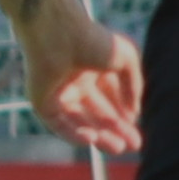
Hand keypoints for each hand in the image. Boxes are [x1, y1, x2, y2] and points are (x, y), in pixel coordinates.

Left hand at [21, 7, 142, 156]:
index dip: (124, 119)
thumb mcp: (125, 59)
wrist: (58, 32)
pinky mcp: (41, 101)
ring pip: (79, 123)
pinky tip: (92, 138)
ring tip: (118, 147)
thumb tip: (134, 113)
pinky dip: (74, 134)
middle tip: (132, 146)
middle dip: (115, 131)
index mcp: (92, 71)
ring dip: (99, 137)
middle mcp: (75, 83)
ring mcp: (57, 94)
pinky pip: (58, 124)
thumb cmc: (91, 39)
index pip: (110, 101)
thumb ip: (133, 85)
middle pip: (96, 116)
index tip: (137, 135)